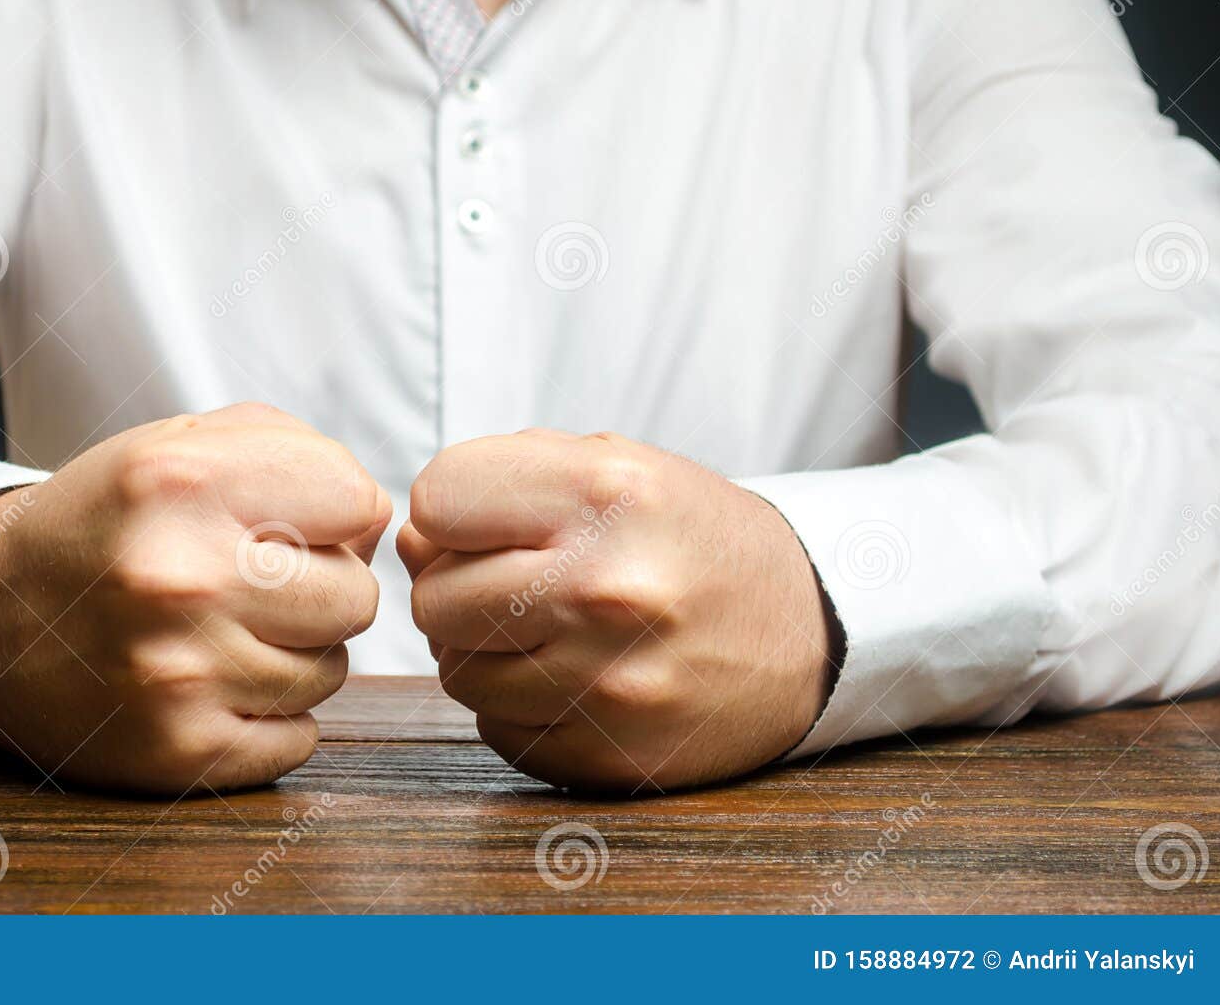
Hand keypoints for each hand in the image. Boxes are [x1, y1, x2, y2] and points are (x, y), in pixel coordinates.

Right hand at [0, 403, 390, 793]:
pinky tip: (215, 684)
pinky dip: (271, 716)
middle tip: (260, 584)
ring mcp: (179, 674)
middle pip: (357, 595)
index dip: (338, 512)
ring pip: (333, 670)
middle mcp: (180, 577)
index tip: (295, 522)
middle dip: (322, 586)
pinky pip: (299, 739)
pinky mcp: (178, 751)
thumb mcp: (178, 445)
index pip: (359, 501)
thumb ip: (294, 451)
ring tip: (227, 631)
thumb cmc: (107, 522)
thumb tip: (379, 520)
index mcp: (182, 483)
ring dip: (296, 652)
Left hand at [397, 429, 836, 791]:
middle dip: (456, 586)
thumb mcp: (616, 467)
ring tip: (545, 626)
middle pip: (434, 597)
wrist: (810, 631)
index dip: (450, 510)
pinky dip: (519, 704)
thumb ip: (502, 481)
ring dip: (483, 649)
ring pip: (457, 671)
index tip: (485, 521)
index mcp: (606, 495)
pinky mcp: (610, 753)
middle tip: (511, 580)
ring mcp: (608, 681)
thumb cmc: (692, 537)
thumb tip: (409, 541)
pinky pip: (499, 728)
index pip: (438, 499)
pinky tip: (574, 675)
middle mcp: (605, 588)